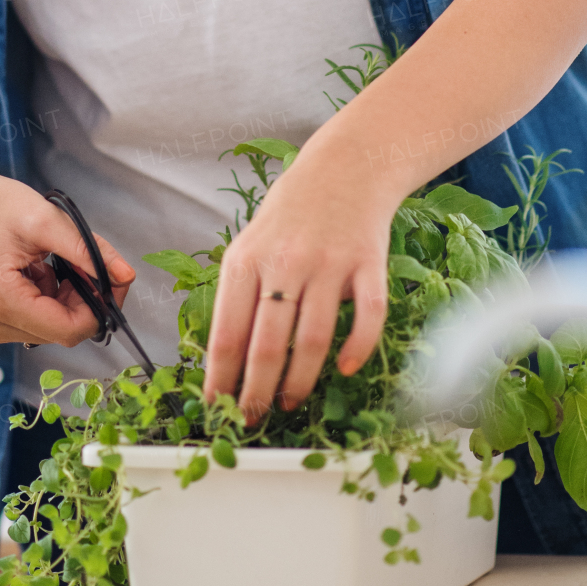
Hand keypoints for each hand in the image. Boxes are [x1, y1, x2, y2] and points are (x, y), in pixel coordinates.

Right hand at [0, 154, 134, 348]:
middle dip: (79, 299)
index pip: (69, 330)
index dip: (100, 307)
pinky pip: (29, 324)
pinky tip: (31, 272)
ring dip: (59, 299)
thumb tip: (124, 276)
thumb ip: (88, 251)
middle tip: (79, 262)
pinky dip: (41, 300)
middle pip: (59, 331)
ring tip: (44, 262)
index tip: (111, 280)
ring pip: (46, 330)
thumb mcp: (44, 219)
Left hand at [202, 119, 395, 422]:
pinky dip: (357, 349)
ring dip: (299, 382)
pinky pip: (367, 317)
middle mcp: (285, 262)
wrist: (347, 167)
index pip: (227, 333)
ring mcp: (329, 263)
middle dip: (256, 392)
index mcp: (246, 259)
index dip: (221, 379)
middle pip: (267, 345)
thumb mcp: (251, 242)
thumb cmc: (292, 212)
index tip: (217, 408)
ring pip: (312, 340)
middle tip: (252, 418)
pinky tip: (346, 369)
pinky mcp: (368, 264)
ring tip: (290, 403)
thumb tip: (225, 358)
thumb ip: (240, 292)